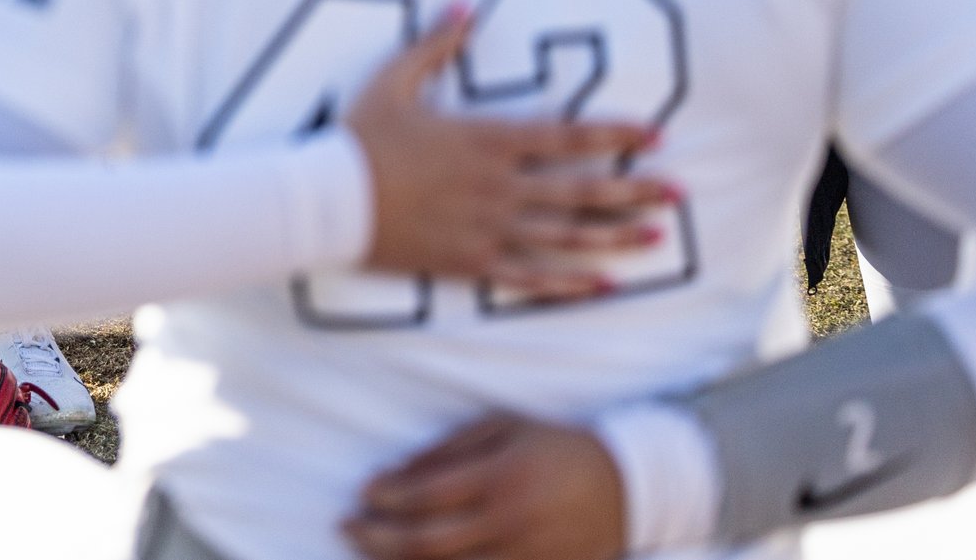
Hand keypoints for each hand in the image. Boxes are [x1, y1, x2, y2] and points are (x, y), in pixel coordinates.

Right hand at [341, 9, 676, 296]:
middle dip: (635, 189)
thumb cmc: (357, 138)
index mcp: (485, 138)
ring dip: (616, 236)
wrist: (325, 200)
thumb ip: (436, 43)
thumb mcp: (393, 80)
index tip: (655, 135)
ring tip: (657, 236)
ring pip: (566, 235)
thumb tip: (466, 2)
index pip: (568, 135)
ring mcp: (487, 227)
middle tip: (680, 191)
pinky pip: (531, 276)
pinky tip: (603, 284)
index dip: (615, 134)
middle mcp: (498, 185)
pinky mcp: (470, 262)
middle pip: (581, 188)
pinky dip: (570, 282)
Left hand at [344, 414, 625, 559]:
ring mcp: (526, 555)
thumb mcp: (504, 427)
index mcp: (502, 476)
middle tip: (347, 527)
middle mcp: (511, 521)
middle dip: (378, 538)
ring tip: (369, 550)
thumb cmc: (555, 446)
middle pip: (428, 542)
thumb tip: (395, 473)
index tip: (363, 492)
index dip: (387, 497)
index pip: (427, 495)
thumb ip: (448, 449)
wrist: (628, 486)